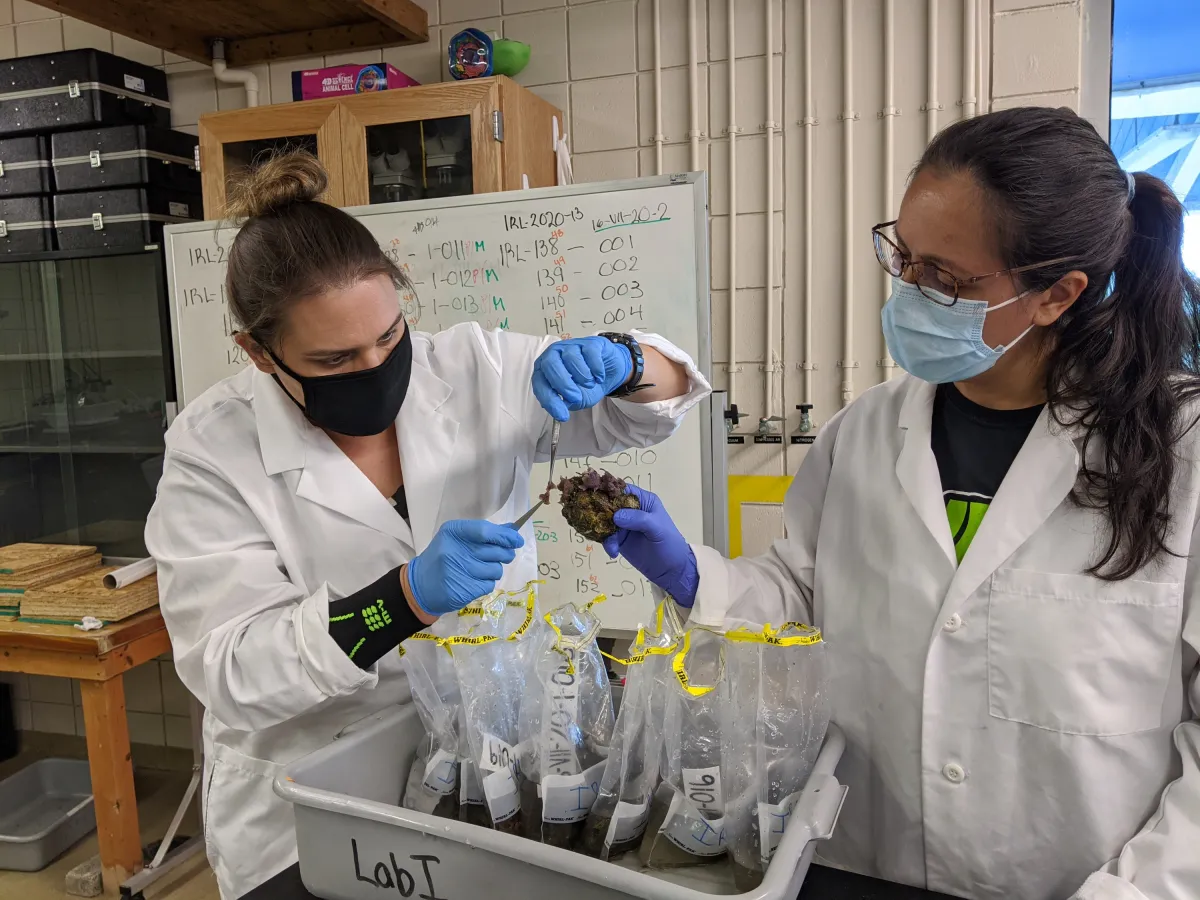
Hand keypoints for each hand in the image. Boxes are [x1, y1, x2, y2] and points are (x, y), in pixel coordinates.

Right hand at [406, 520, 524, 616]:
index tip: (517, 540)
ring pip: (496, 569)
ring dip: (493, 570)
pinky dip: (486, 583)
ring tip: (479, 570)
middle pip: (496, 551)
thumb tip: (512, 531)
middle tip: (503, 556)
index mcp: (453, 532)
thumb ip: (484, 534)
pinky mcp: (464, 590)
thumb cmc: (443, 557)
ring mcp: (459, 571)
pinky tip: (473, 581)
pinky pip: (489, 584)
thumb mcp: (457, 539)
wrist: (420, 586)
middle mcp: (455, 550)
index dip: (505, 536)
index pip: (486, 531)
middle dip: (505, 554)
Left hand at [532, 337, 632, 421]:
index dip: (549, 400)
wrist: (608, 373)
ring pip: (570, 357)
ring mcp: (572, 346)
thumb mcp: (576, 400)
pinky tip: (599, 377)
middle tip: (576, 397)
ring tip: (590, 384)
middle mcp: (554, 354)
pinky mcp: (590, 343)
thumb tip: (561, 406)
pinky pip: (590, 353)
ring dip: (581, 376)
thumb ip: (566, 402)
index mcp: (544, 369)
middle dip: (563, 384)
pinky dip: (595, 368)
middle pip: (550, 364)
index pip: (539, 382)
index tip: (562, 415)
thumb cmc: (586, 385)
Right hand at [602, 485, 698, 606]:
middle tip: (597, 523)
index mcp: (643, 500)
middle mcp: (631, 510)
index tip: (597, 498)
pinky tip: (613, 552)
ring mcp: (624, 525)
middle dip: (601, 512)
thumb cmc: (670, 544)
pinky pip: (606, 536)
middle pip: (609, 504)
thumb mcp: (658, 528)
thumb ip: (638, 519)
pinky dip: (607, 543)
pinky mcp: (619, 539)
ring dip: (604, 532)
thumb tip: (615, 515)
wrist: (671, 570)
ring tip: (612, 546)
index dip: (609, 491)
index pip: (623, 490)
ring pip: (605, 521)